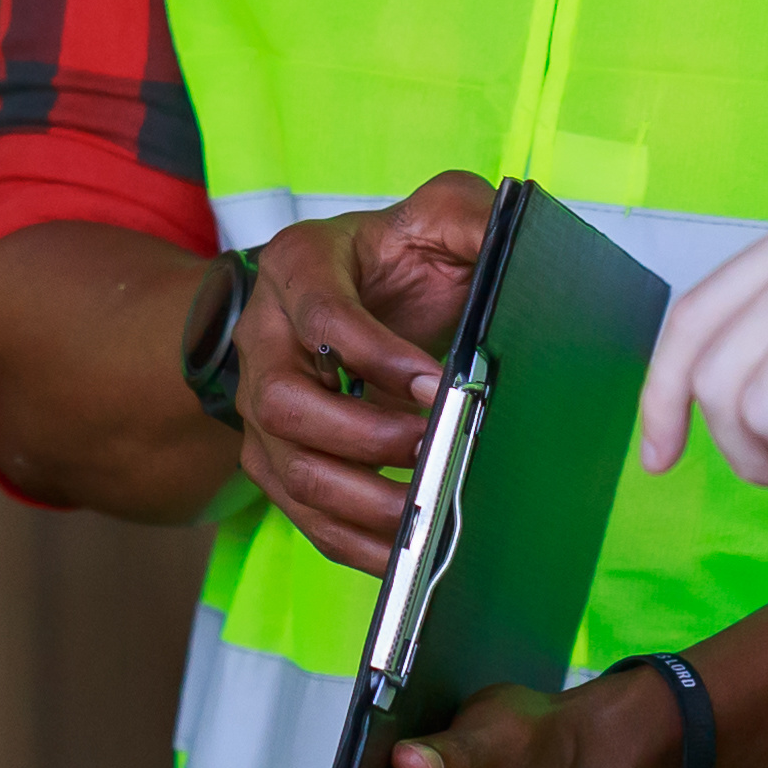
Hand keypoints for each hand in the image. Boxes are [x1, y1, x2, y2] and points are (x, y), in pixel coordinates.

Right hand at [231, 171, 495, 572]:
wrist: (363, 288)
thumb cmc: (401, 253)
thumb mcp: (438, 212)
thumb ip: (469, 217)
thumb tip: (506, 244)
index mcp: (297, 266)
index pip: (322, 315)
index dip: (377, 356)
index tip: (440, 387)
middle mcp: (264, 337)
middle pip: (284, 403)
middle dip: (366, 436)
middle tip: (436, 447)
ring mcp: (261, 404)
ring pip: (291, 470)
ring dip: (363, 500)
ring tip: (429, 512)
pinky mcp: (277, 457)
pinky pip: (304, 515)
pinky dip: (355, 542)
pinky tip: (406, 554)